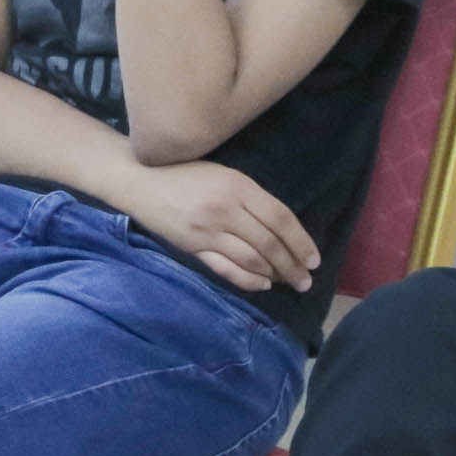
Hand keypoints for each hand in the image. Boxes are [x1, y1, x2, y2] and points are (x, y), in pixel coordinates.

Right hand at [112, 158, 318, 292]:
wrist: (140, 179)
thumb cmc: (185, 171)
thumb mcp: (224, 174)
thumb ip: (250, 197)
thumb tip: (281, 228)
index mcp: (238, 186)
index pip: (280, 218)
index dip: (301, 241)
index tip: (315, 259)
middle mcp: (225, 209)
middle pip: (269, 243)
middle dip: (293, 264)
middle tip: (307, 280)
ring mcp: (208, 231)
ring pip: (251, 258)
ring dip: (275, 274)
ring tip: (289, 282)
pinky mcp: (192, 247)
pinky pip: (225, 268)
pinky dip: (247, 279)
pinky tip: (263, 284)